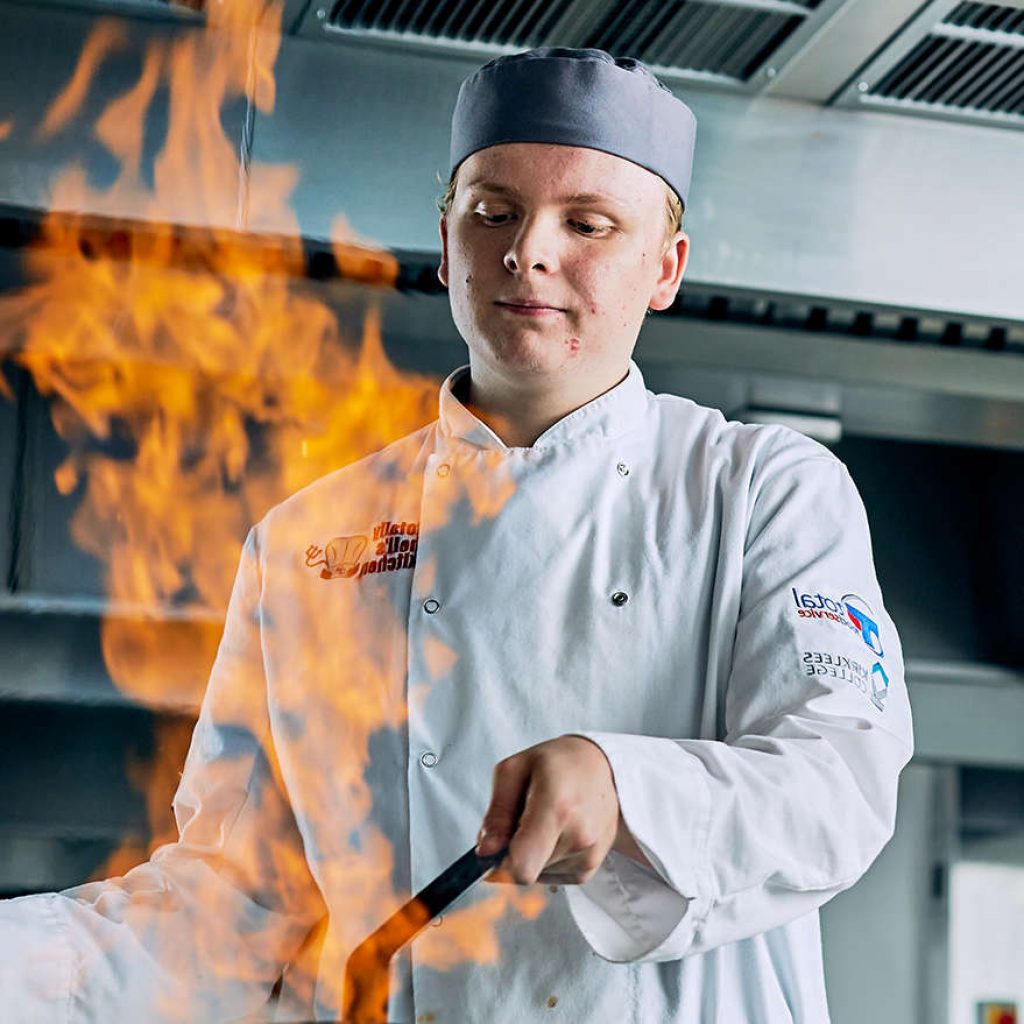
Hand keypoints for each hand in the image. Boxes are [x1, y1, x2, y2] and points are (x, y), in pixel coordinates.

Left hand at [476, 735, 649, 884]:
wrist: (602, 767)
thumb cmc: (556, 763)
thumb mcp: (514, 770)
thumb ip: (496, 813)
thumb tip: (486, 850)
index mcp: (556, 806)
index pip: (522, 866)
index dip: (500, 864)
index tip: (496, 847)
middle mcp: (579, 835)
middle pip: (525, 870)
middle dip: (514, 851)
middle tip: (524, 818)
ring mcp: (588, 854)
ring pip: (537, 875)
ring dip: (532, 854)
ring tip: (545, 820)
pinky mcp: (590, 867)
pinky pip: (552, 876)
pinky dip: (546, 858)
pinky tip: (557, 831)